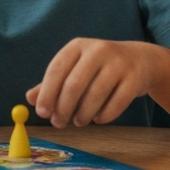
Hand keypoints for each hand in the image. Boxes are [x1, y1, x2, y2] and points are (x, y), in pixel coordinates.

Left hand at [26, 39, 154, 127]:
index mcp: (78, 46)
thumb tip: (30, 99)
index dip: (47, 92)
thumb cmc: (99, 67)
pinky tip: (98, 118)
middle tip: (59, 123)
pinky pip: (116, 103)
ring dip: (83, 114)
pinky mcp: (135, 78)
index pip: (57, 68)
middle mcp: (98, 50)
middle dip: (63, 108)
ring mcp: (118, 63)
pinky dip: (104, 116)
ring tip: (79, 121)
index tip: (41, 113)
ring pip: (95, 95)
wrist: (139, 60)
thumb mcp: (75, 68)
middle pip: (75, 83)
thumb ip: (53, 83)